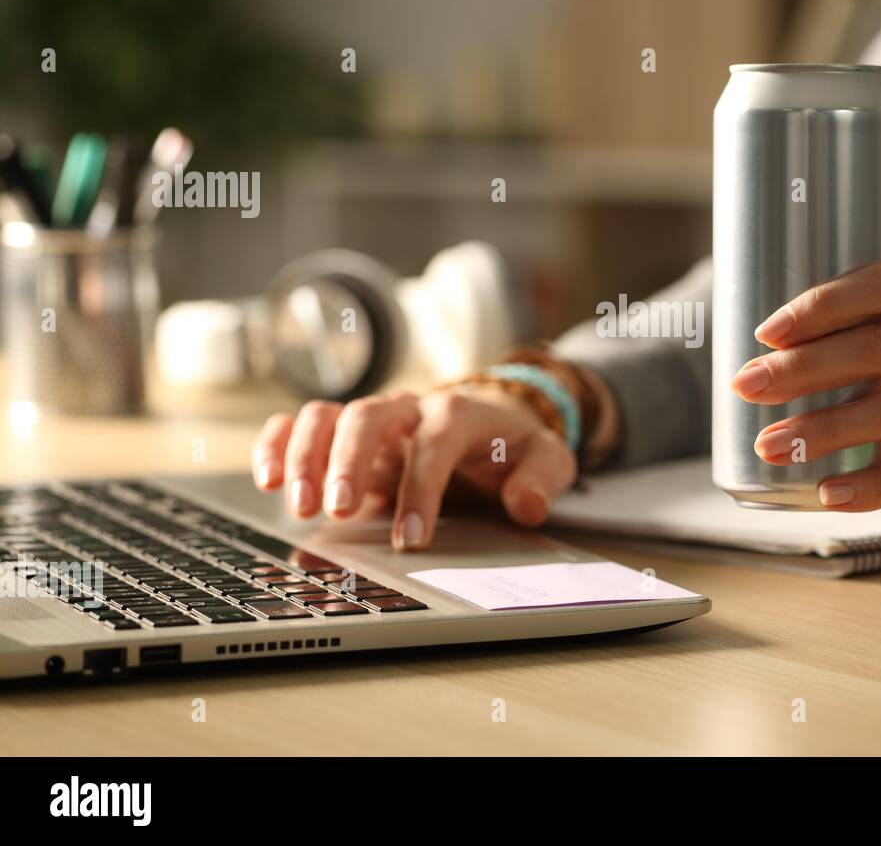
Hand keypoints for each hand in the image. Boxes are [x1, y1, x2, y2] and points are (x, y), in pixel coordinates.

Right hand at [251, 386, 576, 550]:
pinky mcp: (345, 432)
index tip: (412, 539)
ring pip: (328, 415)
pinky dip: (277, 443)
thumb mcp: (547, 457)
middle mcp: (410, 408)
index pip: (436, 441)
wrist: (494, 417)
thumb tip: (523, 504)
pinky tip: (266, 480)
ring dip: (306, 455)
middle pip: (370, 416)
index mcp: (460, 413)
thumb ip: (542, 478)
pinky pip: (301, 422)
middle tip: (338, 512)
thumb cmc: (514, 444)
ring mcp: (373, 418)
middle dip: (349, 461)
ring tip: (299, 506)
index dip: (422, 488)